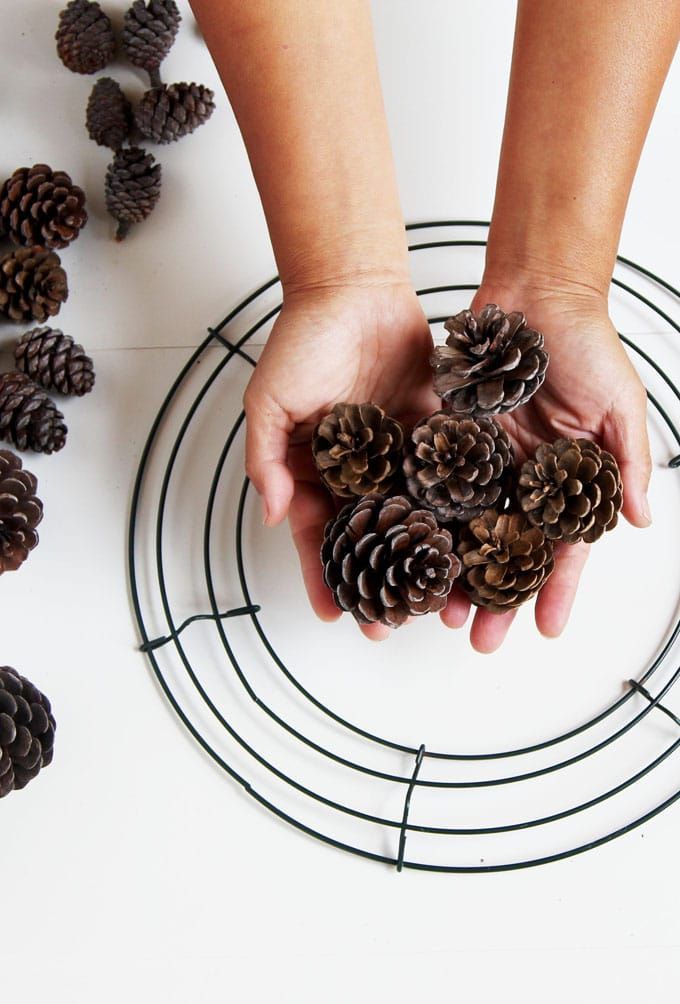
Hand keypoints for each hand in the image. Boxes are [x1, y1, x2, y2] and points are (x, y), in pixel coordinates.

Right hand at [243, 279, 437, 640]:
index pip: (320, 536)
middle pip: (372, 539)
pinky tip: (474, 543)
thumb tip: (271, 513)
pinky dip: (460, 510)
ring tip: (440, 599)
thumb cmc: (303, 341)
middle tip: (394, 625)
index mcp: (317, 471)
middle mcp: (360, 471)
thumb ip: (268, 457)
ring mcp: (400, 455)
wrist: (354, 289)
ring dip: (425, 559)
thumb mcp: (269, 401)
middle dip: (381, 583)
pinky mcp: (436, 433)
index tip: (335, 615)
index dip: (326, 576)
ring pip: (415, 518)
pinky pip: (449, 478)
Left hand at [439, 280, 651, 652]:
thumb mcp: (620, 404)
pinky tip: (408, 553)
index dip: (557, 589)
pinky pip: (434, 486)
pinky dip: (423, 521)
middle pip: (507, 551)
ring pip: (465, 530)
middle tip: (479, 639)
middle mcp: (523, 477)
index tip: (547, 630)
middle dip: (496, 597)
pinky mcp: (448, 439)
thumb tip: (638, 520)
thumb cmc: (587, 343)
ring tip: (439, 611)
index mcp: (567, 479)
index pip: (562, 547)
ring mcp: (483, 461)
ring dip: (454, 572)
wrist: (536, 290)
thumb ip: (627, 462)